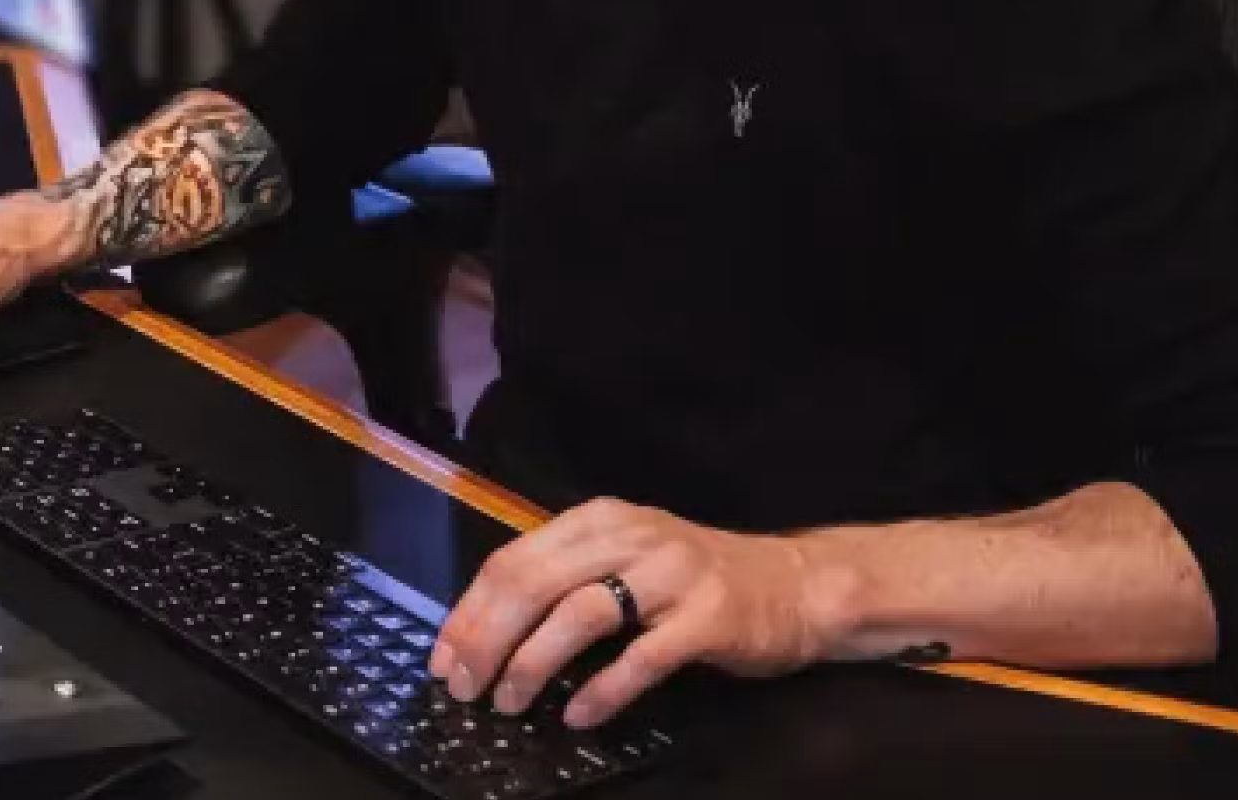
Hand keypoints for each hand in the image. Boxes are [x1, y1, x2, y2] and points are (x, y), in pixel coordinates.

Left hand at [433, 498, 838, 727]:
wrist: (794, 585)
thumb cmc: (695, 578)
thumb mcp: (624, 558)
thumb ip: (565, 578)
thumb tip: (488, 628)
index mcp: (598, 520)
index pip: (513, 559)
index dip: (470, 610)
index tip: (443, 656)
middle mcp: (629, 537)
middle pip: (536, 583)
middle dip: (489, 639)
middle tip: (465, 687)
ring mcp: (670, 575)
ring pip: (581, 613)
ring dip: (534, 663)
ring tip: (509, 703)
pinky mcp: (707, 619)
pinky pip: (642, 656)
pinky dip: (603, 690)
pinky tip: (578, 716)